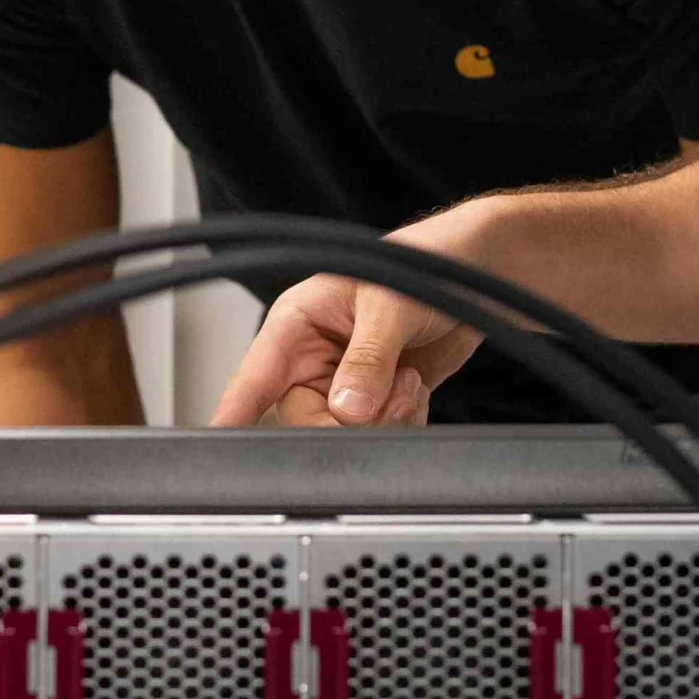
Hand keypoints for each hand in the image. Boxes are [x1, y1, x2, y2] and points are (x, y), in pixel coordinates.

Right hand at [212, 208, 491, 429]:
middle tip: (380, 402)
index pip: (254, 374)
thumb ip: (367, 359)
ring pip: (342, 433)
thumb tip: (347, 409)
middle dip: (344, 422)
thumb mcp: (390, 305)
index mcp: (298, 322)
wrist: (479, 274)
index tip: (219, 437)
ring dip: (381, 422)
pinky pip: (376, 435)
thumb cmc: (426, 262)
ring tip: (406, 385)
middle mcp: (315, 355)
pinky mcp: (378, 399)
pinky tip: (414, 393)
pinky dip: (401, 425)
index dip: (234, 408)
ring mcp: (346, 380)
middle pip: (303, 418)